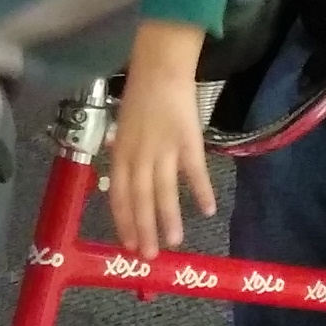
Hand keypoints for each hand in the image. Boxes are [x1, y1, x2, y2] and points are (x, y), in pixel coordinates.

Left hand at [104, 21, 213, 257]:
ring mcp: (163, 150)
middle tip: (149, 256)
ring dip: (169, 218)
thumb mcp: (121, 129)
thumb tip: (120, 181)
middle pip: (139, 199)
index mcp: (119, 154)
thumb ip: (122, 156)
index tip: (128, 245)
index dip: (123, 221)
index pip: (118, 195)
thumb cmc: (140, 98)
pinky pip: (194, 171)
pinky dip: (201, 191)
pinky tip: (207, 210)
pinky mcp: (187, 141)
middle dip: (144, 229)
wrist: (160, 69)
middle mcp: (138, 156)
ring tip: (174, 242)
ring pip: (164, 191)